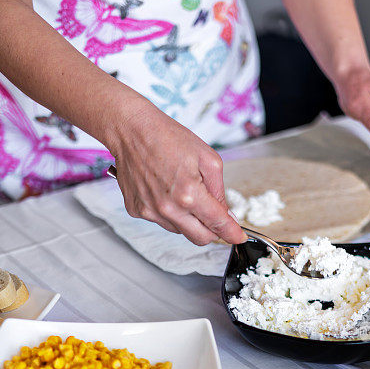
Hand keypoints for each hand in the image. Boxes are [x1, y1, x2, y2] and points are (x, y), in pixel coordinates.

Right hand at [110, 102, 245, 245]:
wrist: (131, 130)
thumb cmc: (168, 137)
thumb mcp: (208, 159)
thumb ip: (219, 191)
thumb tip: (226, 215)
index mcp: (188, 193)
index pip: (217, 224)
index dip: (232, 233)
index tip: (238, 237)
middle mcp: (168, 208)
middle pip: (200, 238)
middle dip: (213, 231)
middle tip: (215, 217)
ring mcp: (150, 211)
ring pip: (180, 230)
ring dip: (189, 219)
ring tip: (183, 191)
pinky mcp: (137, 211)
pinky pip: (161, 221)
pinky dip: (170, 212)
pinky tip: (165, 190)